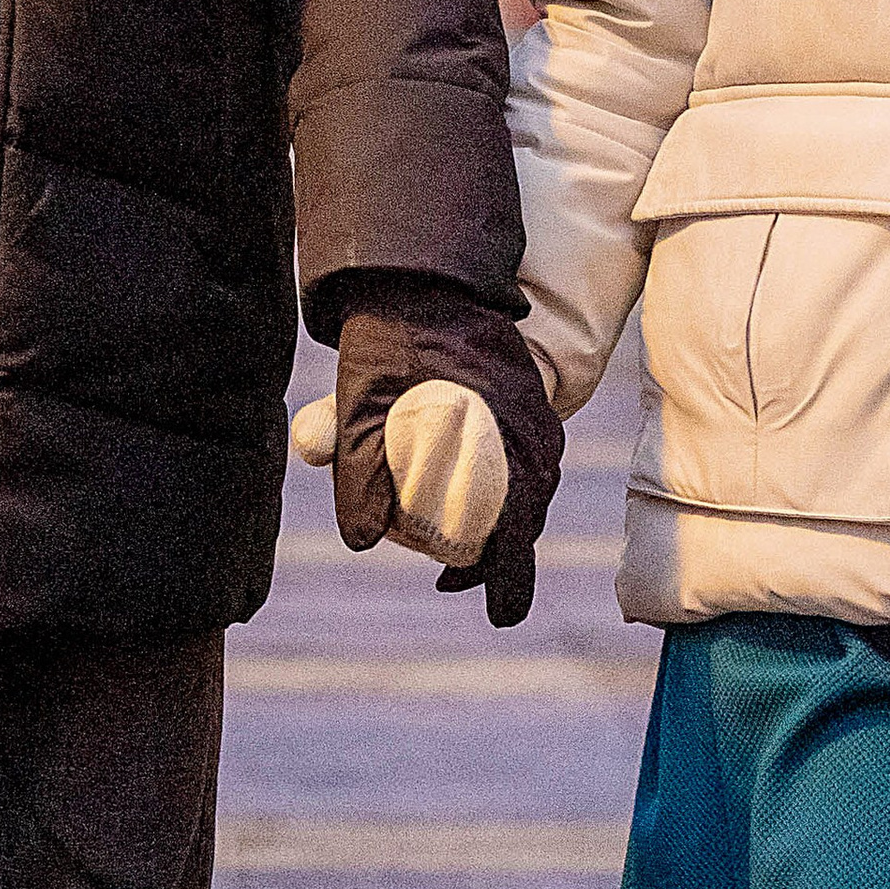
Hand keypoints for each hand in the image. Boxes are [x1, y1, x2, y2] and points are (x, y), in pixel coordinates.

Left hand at [312, 277, 563, 627]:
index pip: (519, 525)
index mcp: (505, 430)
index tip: (499, 615)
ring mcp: (533, 412)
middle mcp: (532, 426)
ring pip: (529, 489)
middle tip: (459, 588)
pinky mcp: (524, 399)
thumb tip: (362, 540)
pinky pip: (525, 460)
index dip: (508, 576)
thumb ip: (357, 465)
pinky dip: (503, 489)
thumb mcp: (360, 399)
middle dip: (500, 558)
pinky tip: (466, 500)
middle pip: (527, 514)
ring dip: (500, 525)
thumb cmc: (389, 339)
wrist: (421, 273)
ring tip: (455, 558)